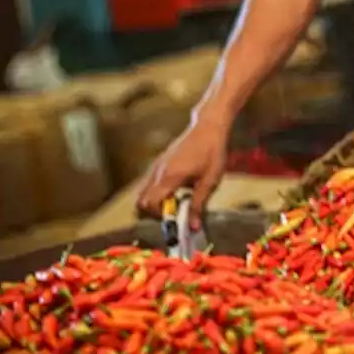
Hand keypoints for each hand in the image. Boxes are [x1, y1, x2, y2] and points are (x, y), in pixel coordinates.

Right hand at [136, 112, 229, 227]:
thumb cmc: (212, 152)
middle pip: (141, 201)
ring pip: (144, 192)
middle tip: (176, 213)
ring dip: (157, 202)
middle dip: (155, 212)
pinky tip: (179, 189)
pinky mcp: (160, 162)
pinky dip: (158, 192)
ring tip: (179, 200)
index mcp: (169, 177)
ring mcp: (157, 165)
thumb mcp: (210, 181)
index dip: (160, 217)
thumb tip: (193, 227)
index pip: (150, 204)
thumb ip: (198, 205)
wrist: (209, 126)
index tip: (176, 219)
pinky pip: (150, 183)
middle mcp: (158, 172)